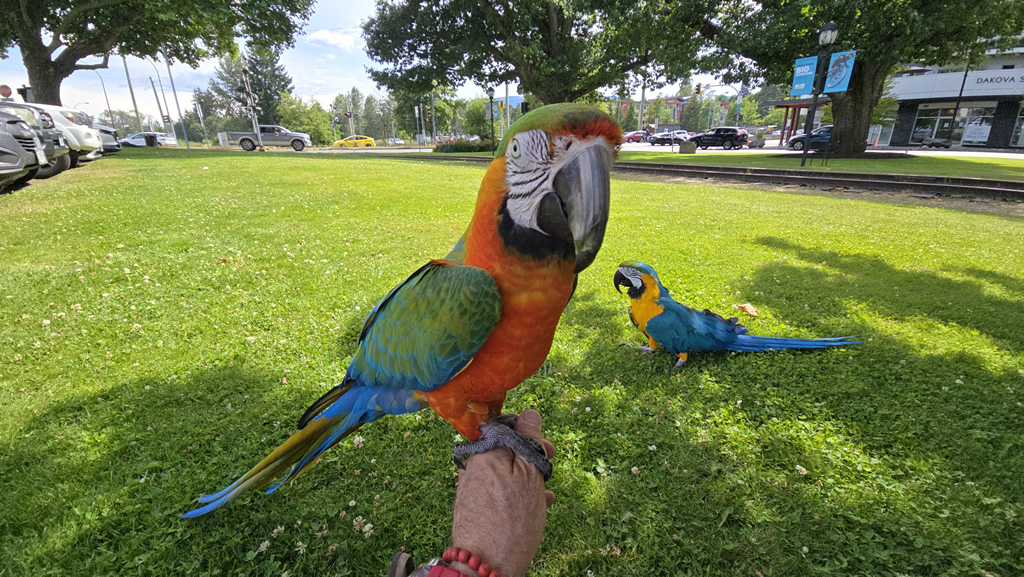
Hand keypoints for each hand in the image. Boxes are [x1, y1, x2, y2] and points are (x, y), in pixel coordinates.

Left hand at [450, 409, 555, 576]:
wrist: (483, 566)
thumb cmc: (511, 520)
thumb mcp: (529, 476)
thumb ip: (529, 442)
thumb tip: (530, 413)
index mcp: (485, 451)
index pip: (508, 428)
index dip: (532, 435)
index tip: (551, 451)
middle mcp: (473, 466)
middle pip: (506, 452)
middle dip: (531, 460)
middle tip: (550, 473)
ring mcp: (471, 489)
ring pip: (505, 474)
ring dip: (527, 481)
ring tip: (546, 497)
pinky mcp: (473, 509)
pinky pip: (498, 493)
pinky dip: (516, 496)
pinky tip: (533, 509)